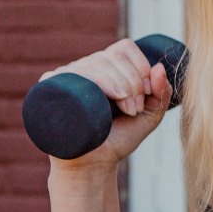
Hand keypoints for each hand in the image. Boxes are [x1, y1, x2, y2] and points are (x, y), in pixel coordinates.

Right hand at [41, 39, 172, 171]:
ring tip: (128, 110)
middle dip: (134, 82)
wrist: (94, 164)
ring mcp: (67, 77)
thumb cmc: (120, 138)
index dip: (141, 66)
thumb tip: (160, 67)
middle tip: (136, 109)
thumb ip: (161, 93)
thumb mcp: (149, 115)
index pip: (124, 48)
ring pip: (96, 62)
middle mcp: (85, 68)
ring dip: (121, 85)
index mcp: (107, 68)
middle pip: (113, 56)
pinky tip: (113, 96)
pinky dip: (99, 81)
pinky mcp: (51, 88)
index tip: (148, 94)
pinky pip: (72, 73)